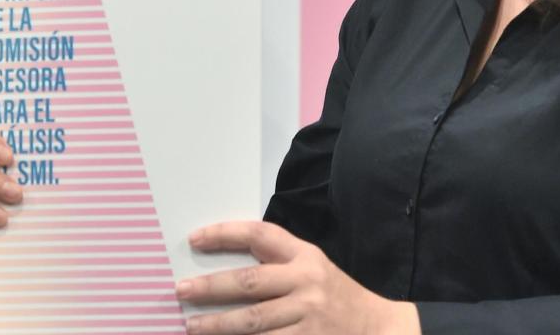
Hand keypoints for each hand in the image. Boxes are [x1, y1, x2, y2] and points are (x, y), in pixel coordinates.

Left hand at [176, 221, 419, 334]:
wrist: (378, 328)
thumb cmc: (336, 296)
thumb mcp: (313, 267)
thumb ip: (277, 263)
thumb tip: (224, 265)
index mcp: (304, 256)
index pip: (259, 235)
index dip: (224, 234)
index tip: (194, 239)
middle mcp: (306, 283)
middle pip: (249, 283)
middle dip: (210, 287)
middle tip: (180, 290)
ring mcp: (307, 317)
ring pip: (252, 322)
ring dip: (217, 325)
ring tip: (191, 326)